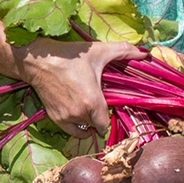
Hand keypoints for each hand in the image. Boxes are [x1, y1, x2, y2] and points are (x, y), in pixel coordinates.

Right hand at [15, 38, 143, 139]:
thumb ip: (124, 52)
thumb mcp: (99, 51)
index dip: (108, 116)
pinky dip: (77, 126)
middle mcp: (79, 114)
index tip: (108, 105)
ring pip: (84, 127)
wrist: (38, 61)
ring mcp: (66, 118)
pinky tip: (78, 115)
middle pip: (96, 125)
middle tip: (97, 101)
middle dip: (98, 116)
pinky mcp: (54, 118)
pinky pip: (72, 131)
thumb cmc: (69, 56)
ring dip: (87, 120)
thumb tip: (145, 53)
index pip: (106, 124)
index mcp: (93, 102)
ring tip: (86, 105)